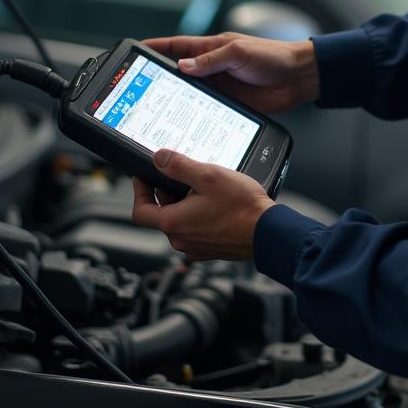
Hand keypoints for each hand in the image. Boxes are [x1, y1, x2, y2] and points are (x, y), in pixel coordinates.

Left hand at [130, 150, 274, 260]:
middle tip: (181, 175)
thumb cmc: (242, 207)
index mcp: (174, 222)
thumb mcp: (208, 176)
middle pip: (161, 214)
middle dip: (167, 192)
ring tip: (203, 187)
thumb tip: (159, 158)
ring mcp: (195, 246)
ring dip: (184, 204)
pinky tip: (215, 204)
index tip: (144, 176)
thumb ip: (179, 166)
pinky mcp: (209, 249)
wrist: (268, 232)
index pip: (140, 210)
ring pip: (179, 222)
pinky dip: (197, 216)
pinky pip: (195, 230)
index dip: (139, 190)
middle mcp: (181, 239)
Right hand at [142, 33, 319, 114]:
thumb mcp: (239, 53)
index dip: (156, 49)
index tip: (136, 51)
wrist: (299, 78)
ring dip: (175, 100)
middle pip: (178, 73)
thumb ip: (211, 60)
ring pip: (189, 94)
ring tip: (154, 110)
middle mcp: (212, 67)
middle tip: (138, 88)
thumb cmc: (274, 57)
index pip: (177, 46)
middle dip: (159, 78)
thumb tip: (183, 66)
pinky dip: (193, 114)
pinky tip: (182, 123)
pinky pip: (205, 109)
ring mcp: (219, 87)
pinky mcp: (228, 104)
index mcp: (212, 47)